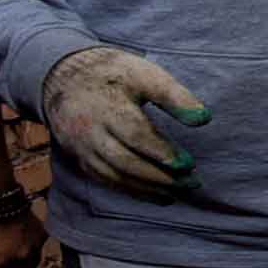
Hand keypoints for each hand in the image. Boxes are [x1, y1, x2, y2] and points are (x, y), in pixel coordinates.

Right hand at [43, 46, 204, 194]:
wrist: (63, 75)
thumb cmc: (113, 73)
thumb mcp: (145, 75)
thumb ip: (174, 96)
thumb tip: (204, 119)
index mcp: (107, 107)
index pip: (136, 135)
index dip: (162, 152)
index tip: (189, 164)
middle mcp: (90, 130)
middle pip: (124, 161)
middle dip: (159, 177)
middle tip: (191, 183)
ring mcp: (81, 146)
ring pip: (114, 175)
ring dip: (147, 188)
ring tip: (177, 193)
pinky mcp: (79, 156)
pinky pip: (105, 179)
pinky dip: (132, 190)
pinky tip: (157, 194)